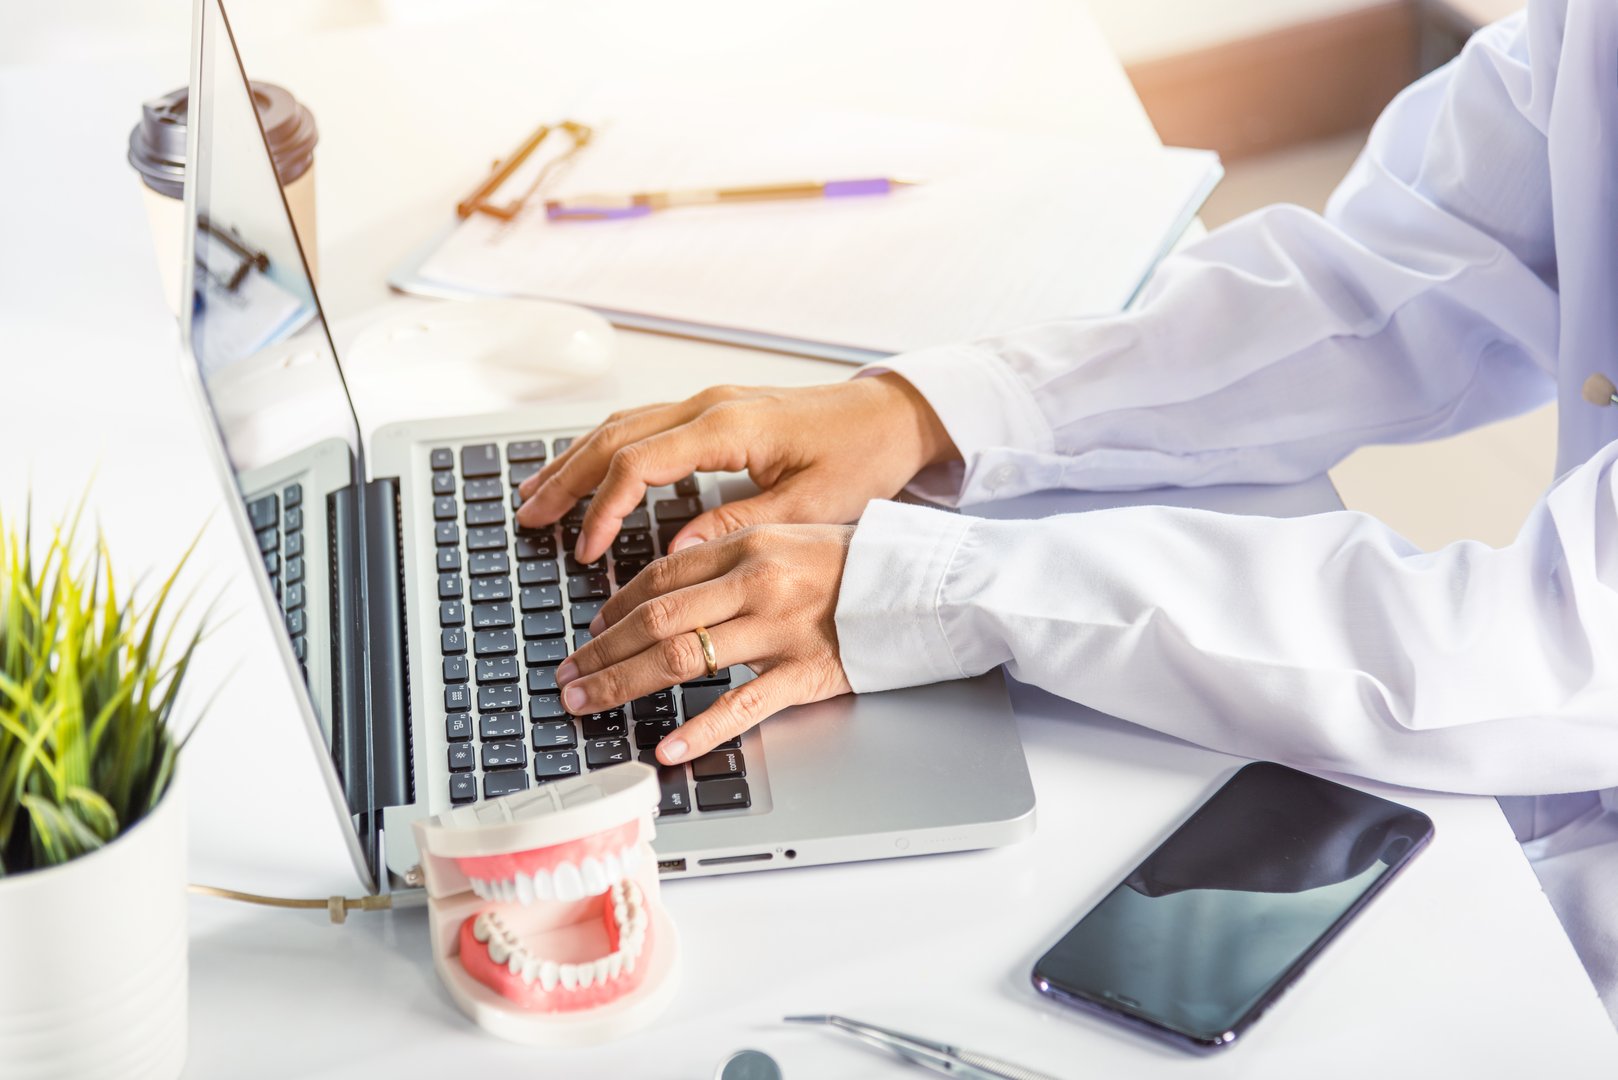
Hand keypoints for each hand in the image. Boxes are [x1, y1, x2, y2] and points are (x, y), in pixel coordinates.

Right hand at [516, 375, 956, 563]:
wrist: (893, 417)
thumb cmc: (862, 457)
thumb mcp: (808, 504)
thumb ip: (738, 524)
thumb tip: (676, 552)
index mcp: (730, 426)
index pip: (640, 463)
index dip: (605, 509)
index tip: (587, 551)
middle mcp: (710, 406)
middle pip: (614, 437)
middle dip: (566, 478)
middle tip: (529, 519)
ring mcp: (710, 403)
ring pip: (622, 425)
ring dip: (576, 460)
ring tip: (537, 496)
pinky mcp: (716, 411)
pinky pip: (645, 425)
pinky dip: (606, 449)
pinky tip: (588, 472)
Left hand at [553, 525, 852, 763]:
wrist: (933, 583)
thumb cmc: (862, 561)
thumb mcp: (791, 534)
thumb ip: (733, 552)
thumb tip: (671, 576)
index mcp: (749, 545)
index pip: (659, 576)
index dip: (613, 608)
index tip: (588, 633)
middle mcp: (757, 583)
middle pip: (655, 619)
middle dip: (598, 653)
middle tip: (565, 678)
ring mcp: (780, 629)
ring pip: (681, 658)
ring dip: (622, 685)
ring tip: (587, 704)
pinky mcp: (808, 672)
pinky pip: (743, 705)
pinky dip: (700, 728)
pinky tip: (668, 747)